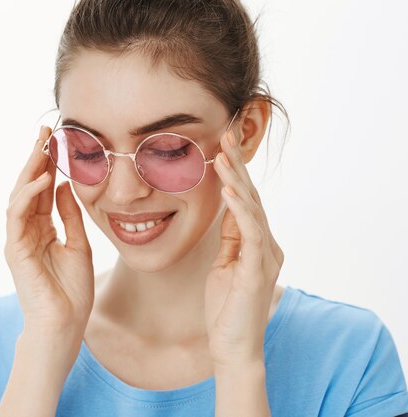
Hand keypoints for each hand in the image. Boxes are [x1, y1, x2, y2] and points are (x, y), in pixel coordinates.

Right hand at [4, 126, 94, 338]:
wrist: (65, 324)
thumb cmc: (72, 291)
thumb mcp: (79, 244)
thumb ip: (69, 216)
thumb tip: (62, 186)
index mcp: (41, 230)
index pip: (42, 190)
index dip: (48, 165)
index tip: (58, 140)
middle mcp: (26, 231)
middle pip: (28, 187)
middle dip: (36, 157)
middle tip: (45, 130)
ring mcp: (18, 239)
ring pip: (19, 195)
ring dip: (30, 168)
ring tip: (42, 144)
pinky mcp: (14, 249)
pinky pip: (17, 215)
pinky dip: (27, 195)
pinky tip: (42, 177)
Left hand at [205, 129, 284, 368]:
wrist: (232, 347)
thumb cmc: (225, 308)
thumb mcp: (224, 265)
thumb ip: (229, 240)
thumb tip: (225, 211)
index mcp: (256, 243)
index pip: (245, 199)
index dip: (234, 172)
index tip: (220, 145)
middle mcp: (266, 244)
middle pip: (251, 196)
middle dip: (237, 164)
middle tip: (224, 134)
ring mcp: (265, 256)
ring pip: (252, 208)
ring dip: (237, 178)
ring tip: (223, 153)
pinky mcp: (258, 269)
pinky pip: (250, 232)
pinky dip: (240, 208)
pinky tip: (230, 189)